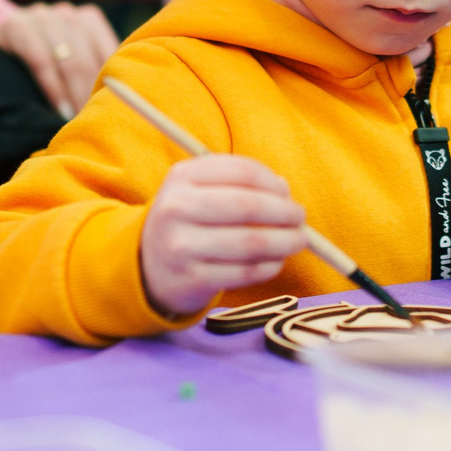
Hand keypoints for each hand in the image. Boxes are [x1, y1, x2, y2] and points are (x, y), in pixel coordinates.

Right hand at [0, 1, 119, 116]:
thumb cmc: (47, 63)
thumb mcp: (73, 63)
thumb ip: (95, 74)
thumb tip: (123, 101)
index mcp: (88, 19)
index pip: (108, 51)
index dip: (112, 83)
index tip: (114, 111)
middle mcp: (66, 13)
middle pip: (87, 56)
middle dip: (91, 92)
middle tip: (95, 121)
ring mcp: (40, 15)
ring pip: (66, 57)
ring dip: (73, 92)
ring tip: (78, 119)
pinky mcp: (14, 25)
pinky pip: (38, 58)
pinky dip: (51, 86)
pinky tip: (58, 107)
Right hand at [140, 154, 307, 317]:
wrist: (149, 265)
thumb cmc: (188, 220)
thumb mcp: (198, 189)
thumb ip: (239, 182)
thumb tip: (284, 190)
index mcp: (181, 177)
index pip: (242, 172)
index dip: (273, 183)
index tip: (287, 193)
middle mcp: (177, 209)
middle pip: (248, 206)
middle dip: (285, 212)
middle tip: (300, 218)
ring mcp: (181, 246)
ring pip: (251, 243)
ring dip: (285, 242)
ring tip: (298, 240)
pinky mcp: (192, 279)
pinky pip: (245, 272)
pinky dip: (270, 266)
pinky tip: (276, 261)